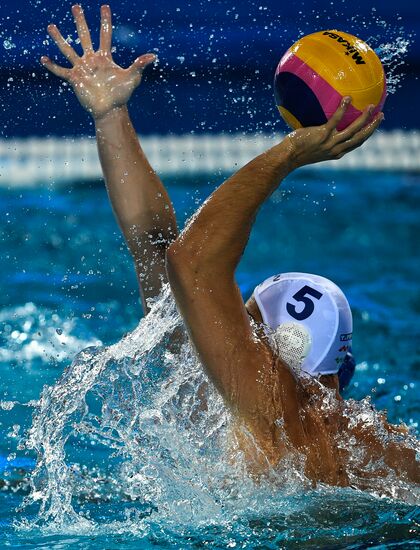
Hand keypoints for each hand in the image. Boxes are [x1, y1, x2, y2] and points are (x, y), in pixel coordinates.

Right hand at [41, 4, 155, 119]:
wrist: (110, 110)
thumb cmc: (122, 95)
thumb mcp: (132, 78)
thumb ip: (139, 65)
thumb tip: (153, 56)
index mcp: (105, 58)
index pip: (104, 35)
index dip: (105, 21)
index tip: (104, 6)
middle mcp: (92, 60)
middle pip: (84, 37)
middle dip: (80, 22)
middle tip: (76, 7)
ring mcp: (82, 69)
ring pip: (68, 50)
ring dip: (59, 39)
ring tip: (51, 27)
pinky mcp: (74, 79)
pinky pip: (60, 71)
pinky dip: (52, 66)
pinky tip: (43, 59)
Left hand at [287, 97, 383, 168]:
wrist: (288, 156)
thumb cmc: (296, 150)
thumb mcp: (312, 147)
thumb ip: (320, 137)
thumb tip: (319, 122)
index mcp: (336, 153)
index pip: (355, 144)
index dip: (366, 135)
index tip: (373, 126)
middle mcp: (336, 149)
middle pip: (360, 138)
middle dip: (372, 127)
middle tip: (381, 115)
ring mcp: (330, 143)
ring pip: (353, 130)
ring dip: (365, 118)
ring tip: (372, 106)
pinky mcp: (322, 135)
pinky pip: (336, 120)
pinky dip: (343, 109)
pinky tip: (347, 98)